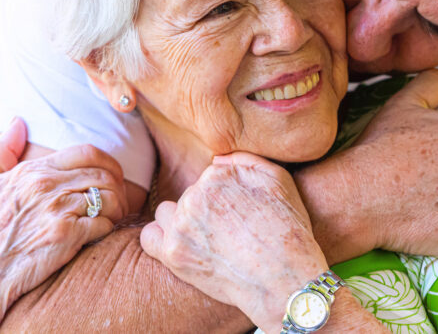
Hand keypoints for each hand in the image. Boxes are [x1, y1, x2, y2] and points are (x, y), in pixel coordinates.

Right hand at [0, 119, 127, 332]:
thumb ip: (1, 152)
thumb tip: (17, 122)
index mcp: (33, 171)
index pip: (88, 152)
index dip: (109, 163)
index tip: (112, 177)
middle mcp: (46, 185)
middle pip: (104, 174)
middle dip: (118, 187)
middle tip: (118, 201)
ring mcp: (57, 210)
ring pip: (110, 197)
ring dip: (118, 208)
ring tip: (113, 218)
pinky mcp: (65, 236)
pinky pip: (104, 224)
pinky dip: (108, 229)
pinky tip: (100, 234)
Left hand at [140, 152, 328, 332]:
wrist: (283, 279)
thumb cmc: (288, 230)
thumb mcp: (280, 180)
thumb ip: (246, 160)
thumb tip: (216, 160)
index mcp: (217, 175)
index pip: (209, 178)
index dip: (225, 197)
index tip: (239, 214)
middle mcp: (195, 195)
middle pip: (189, 195)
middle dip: (205, 210)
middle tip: (228, 232)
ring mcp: (182, 225)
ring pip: (168, 213)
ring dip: (182, 222)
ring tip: (207, 241)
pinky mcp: (173, 253)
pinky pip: (149, 237)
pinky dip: (161, 239)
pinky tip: (181, 247)